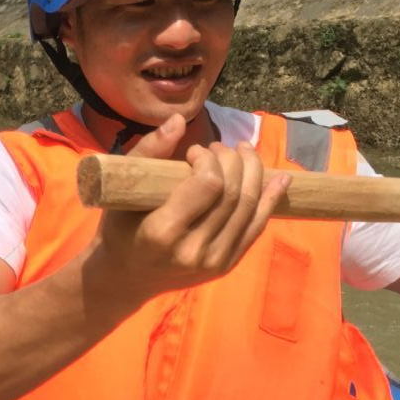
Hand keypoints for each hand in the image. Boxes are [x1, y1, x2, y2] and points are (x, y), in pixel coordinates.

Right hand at [93, 116, 289, 302]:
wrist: (125, 278)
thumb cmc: (119, 228)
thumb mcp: (121, 188)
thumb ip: (148, 152)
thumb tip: (178, 121)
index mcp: (163, 232)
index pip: (208, 184)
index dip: (209, 159)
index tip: (194, 152)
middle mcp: (192, 251)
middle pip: (233, 194)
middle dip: (232, 160)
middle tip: (218, 148)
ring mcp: (213, 262)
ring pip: (249, 207)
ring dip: (253, 172)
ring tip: (243, 153)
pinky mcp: (226, 266)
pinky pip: (255, 228)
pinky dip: (270, 200)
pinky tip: (280, 178)